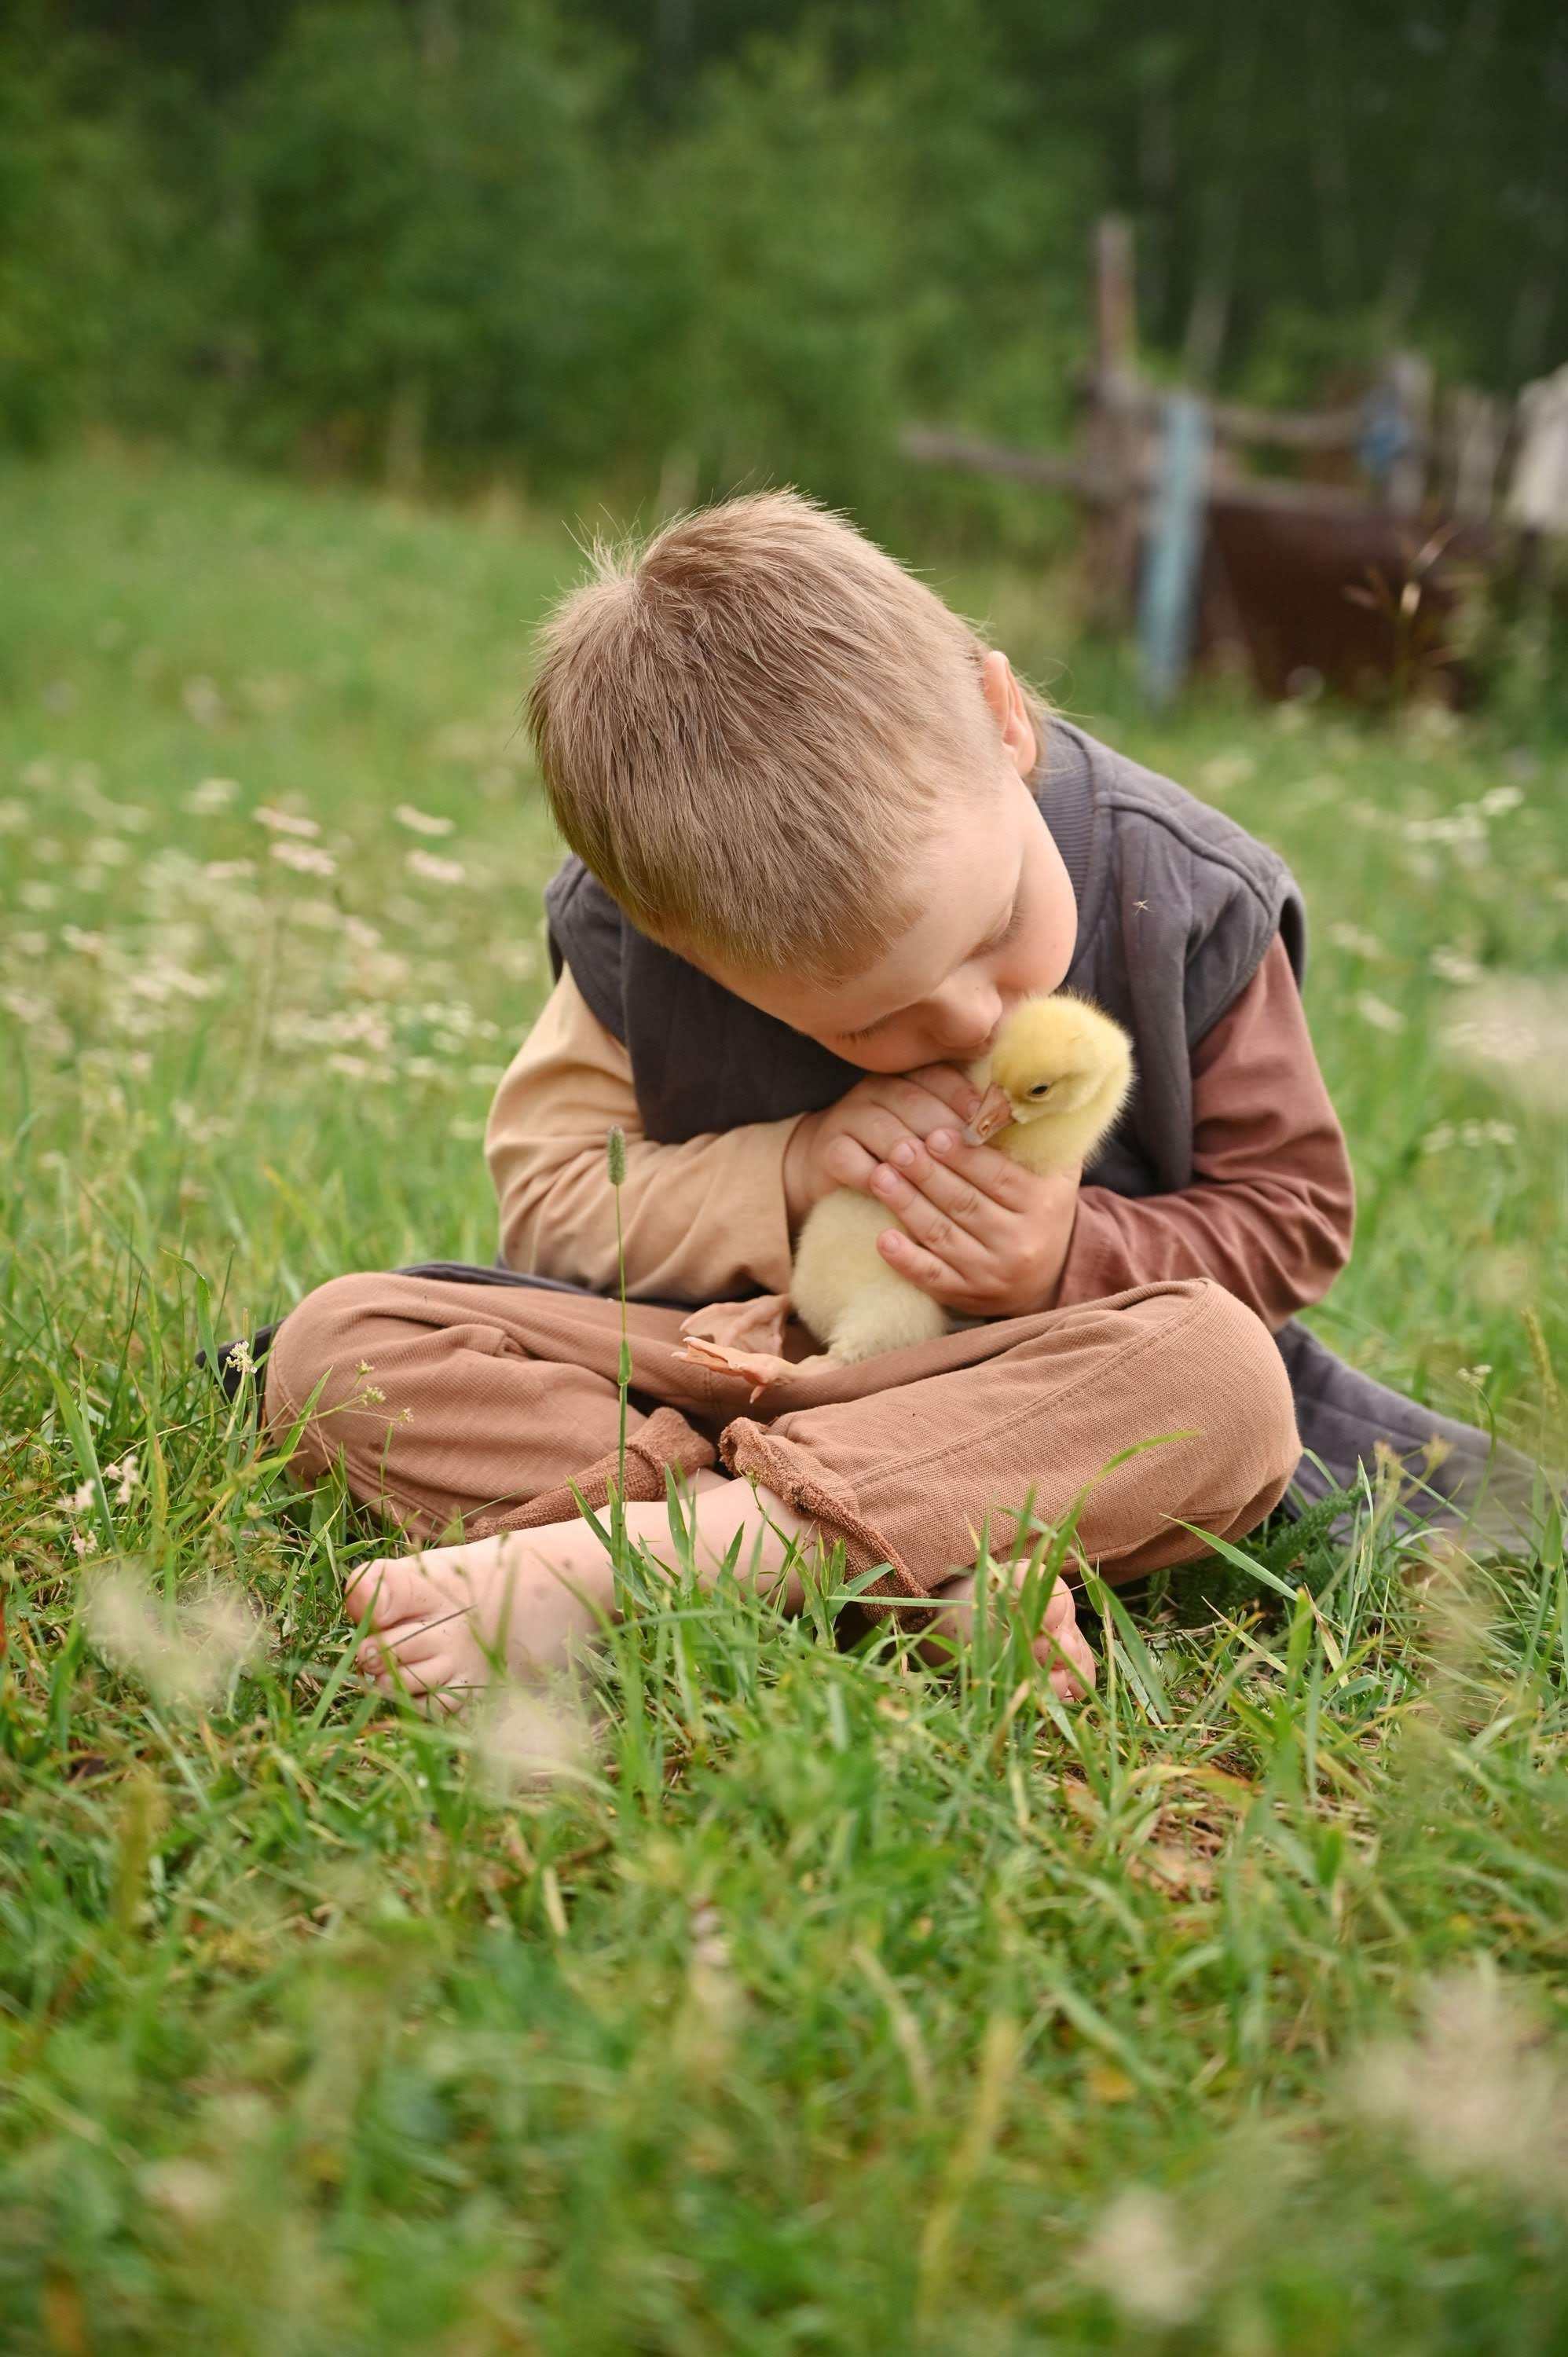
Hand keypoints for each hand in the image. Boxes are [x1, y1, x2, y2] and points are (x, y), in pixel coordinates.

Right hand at [782, 1064, 983, 1230]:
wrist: (833, 1170)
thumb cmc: (899, 1155)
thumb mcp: (927, 1133)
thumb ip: (958, 1125)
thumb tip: (1007, 1126)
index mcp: (907, 1079)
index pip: (937, 1077)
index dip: (963, 1096)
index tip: (987, 1119)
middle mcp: (876, 1090)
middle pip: (912, 1101)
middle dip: (943, 1126)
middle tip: (968, 1148)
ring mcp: (849, 1117)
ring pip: (884, 1129)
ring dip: (911, 1152)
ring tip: (934, 1170)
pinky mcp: (829, 1150)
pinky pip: (852, 1161)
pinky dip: (874, 1178)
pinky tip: (894, 1192)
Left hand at [861, 1122, 1080, 1317]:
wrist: (1045, 1276)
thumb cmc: (1039, 1206)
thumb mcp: (1052, 1170)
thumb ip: (1034, 1134)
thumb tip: (1005, 1088)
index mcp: (1044, 1204)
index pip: (999, 1175)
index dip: (964, 1155)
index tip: (933, 1133)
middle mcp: (1021, 1242)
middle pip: (965, 1203)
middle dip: (927, 1174)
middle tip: (897, 1148)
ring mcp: (992, 1273)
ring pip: (943, 1236)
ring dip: (907, 1206)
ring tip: (880, 1177)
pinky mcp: (967, 1296)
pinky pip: (933, 1278)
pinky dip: (906, 1260)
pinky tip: (882, 1239)